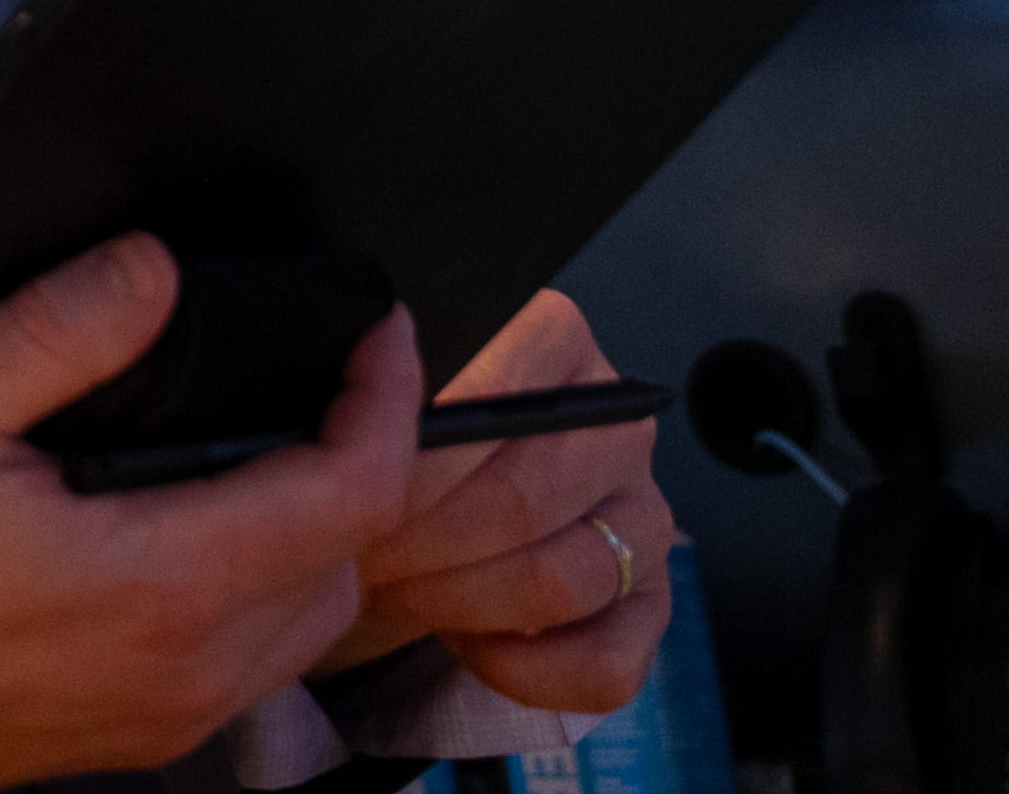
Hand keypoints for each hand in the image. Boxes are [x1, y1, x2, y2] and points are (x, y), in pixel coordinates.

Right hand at [0, 235, 417, 793]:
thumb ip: (59, 327)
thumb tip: (154, 268)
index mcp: (161, 585)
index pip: (349, 494)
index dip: (385, 398)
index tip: (378, 331)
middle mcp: (184, 670)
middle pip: (347, 564)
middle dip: (354, 461)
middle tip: (317, 377)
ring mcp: (157, 717)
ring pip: (303, 628)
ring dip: (309, 537)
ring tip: (256, 448)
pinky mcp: (121, 738)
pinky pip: (243, 668)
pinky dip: (255, 595)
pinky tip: (182, 535)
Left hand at [318, 289, 671, 715]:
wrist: (383, 537)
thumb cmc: (373, 456)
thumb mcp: (360, 400)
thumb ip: (380, 382)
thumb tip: (380, 351)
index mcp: (550, 336)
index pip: (499, 397)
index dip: (418, 461)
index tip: (359, 490)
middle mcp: (614, 419)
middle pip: (527, 497)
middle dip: (425, 540)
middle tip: (360, 549)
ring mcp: (641, 513)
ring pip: (565, 580)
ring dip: (462, 603)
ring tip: (400, 587)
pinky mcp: (648, 601)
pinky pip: (609, 661)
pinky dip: (527, 672)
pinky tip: (470, 645)